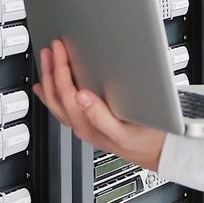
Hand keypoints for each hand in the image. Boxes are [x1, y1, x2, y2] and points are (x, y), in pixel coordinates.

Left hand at [32, 39, 165, 171]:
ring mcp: (82, 126)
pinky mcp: (87, 124)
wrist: (157, 153)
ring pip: (55, 103)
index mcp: (89, 125)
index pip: (66, 94)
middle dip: (50, 71)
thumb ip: (101, 117)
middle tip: (49, 49)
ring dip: (49, 80)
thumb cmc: (146, 141)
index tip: (60, 50)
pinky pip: (60, 108)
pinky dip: (50, 94)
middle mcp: (81, 127)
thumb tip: (81, 97)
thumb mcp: (126, 132)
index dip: (60, 69)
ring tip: (46, 61)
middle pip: (56, 97)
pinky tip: (47, 87)